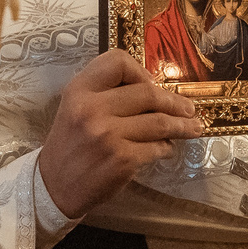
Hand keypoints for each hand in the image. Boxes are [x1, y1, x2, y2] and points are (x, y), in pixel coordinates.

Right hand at [36, 49, 202, 219]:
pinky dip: (166, 148)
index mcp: (80, 90)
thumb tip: (153, 87)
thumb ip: (106, 92)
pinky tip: (166, 149)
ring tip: (193, 127)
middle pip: (148, 93)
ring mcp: (108, 135)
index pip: (117, 61)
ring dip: (182, 126)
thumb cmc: (71, 144)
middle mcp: (92, 108)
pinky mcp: (122, 160)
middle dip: (174, 102)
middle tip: (188, 109)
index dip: (140, 71)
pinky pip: (157, 147)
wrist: (54, 187)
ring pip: (159, 122)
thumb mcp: (76, 107)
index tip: (151, 84)